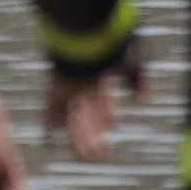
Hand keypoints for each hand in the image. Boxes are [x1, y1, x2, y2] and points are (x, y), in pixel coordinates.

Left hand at [44, 40, 144, 159]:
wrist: (84, 32)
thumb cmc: (111, 43)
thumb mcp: (133, 59)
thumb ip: (138, 79)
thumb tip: (142, 99)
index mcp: (101, 71)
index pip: (104, 98)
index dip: (107, 114)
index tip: (110, 126)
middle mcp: (83, 80)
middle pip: (89, 110)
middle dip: (94, 130)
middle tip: (99, 152)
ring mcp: (69, 86)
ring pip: (74, 117)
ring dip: (79, 138)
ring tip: (86, 158)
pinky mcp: (55, 89)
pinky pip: (50, 112)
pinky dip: (49, 128)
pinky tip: (48, 143)